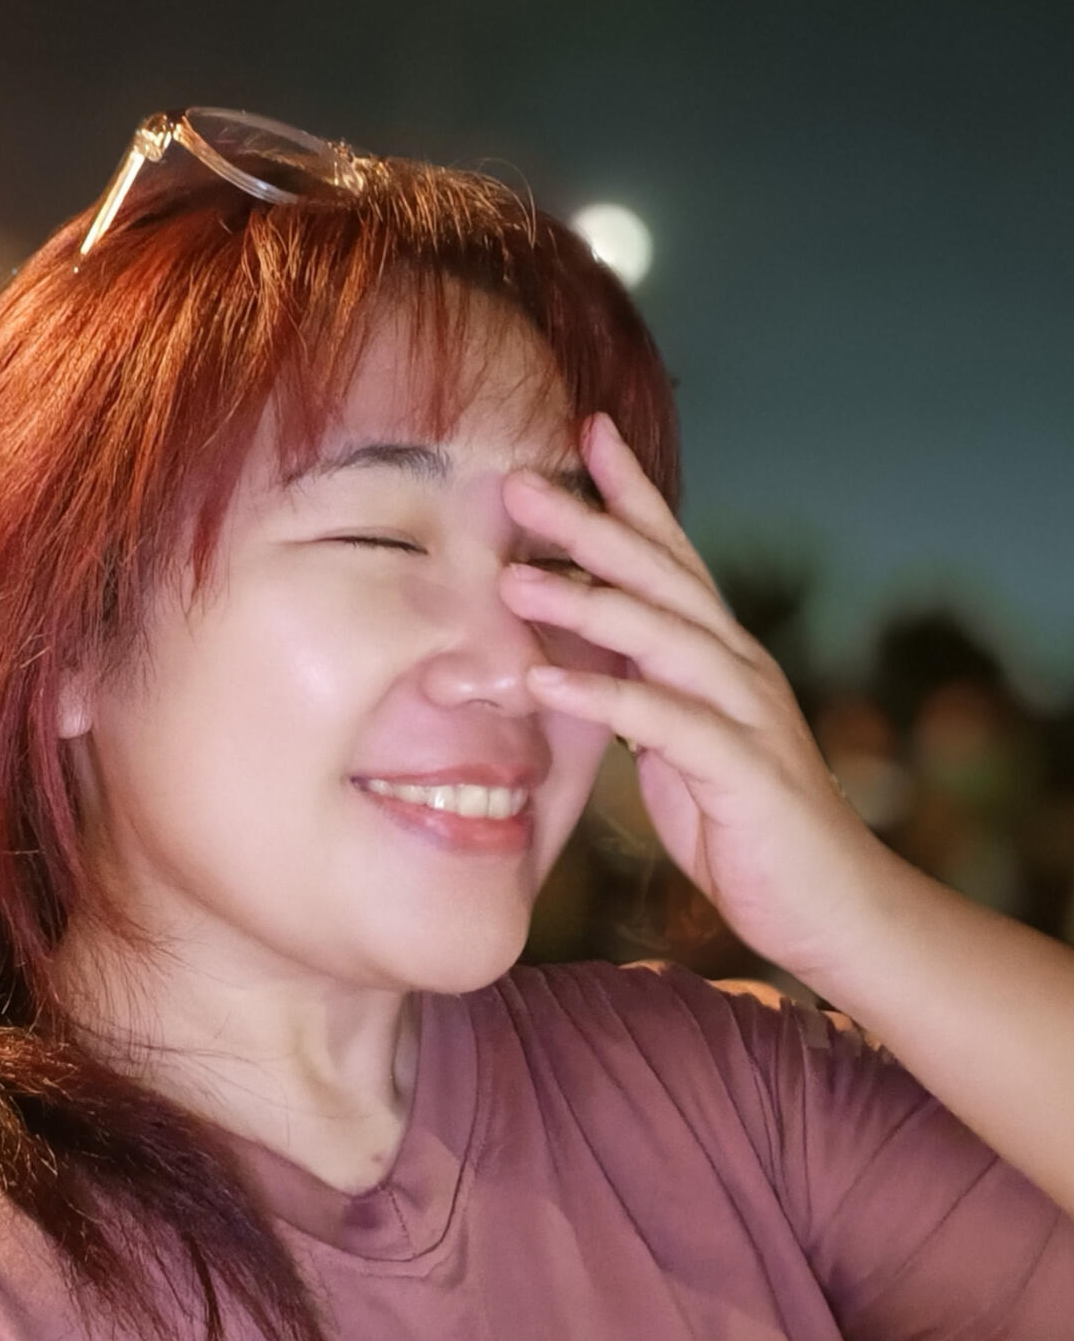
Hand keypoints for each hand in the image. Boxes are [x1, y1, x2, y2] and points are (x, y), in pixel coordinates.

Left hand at [500, 413, 894, 987]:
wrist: (829, 908)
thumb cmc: (745, 828)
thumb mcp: (676, 751)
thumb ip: (639, 699)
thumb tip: (576, 665)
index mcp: (721, 657)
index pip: (674, 557)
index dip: (633, 493)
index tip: (586, 432)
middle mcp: (737, 667)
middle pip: (661, 576)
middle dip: (590, 523)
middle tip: (516, 480)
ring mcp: (745, 714)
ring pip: (662, 635)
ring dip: (584, 601)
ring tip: (512, 579)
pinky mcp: (741, 770)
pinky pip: (662, 721)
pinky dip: (600, 695)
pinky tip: (541, 681)